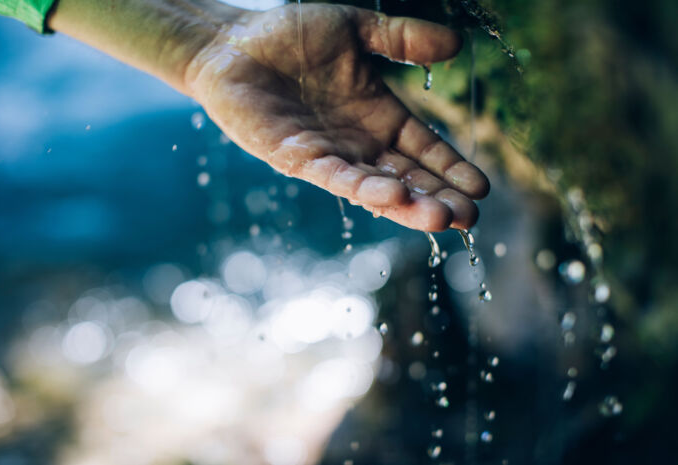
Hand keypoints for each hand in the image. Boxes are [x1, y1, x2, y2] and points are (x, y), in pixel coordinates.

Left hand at [185, 4, 488, 230]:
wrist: (234, 42)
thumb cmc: (290, 36)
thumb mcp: (355, 30)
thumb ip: (401, 40)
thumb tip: (456, 43)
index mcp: (379, 116)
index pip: (423, 149)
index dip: (451, 168)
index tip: (482, 188)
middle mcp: (359, 142)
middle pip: (407, 177)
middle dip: (438, 198)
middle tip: (470, 219)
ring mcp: (329, 153)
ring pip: (375, 186)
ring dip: (407, 204)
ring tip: (441, 219)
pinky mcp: (296, 158)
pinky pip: (335, 176)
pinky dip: (363, 187)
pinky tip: (393, 195)